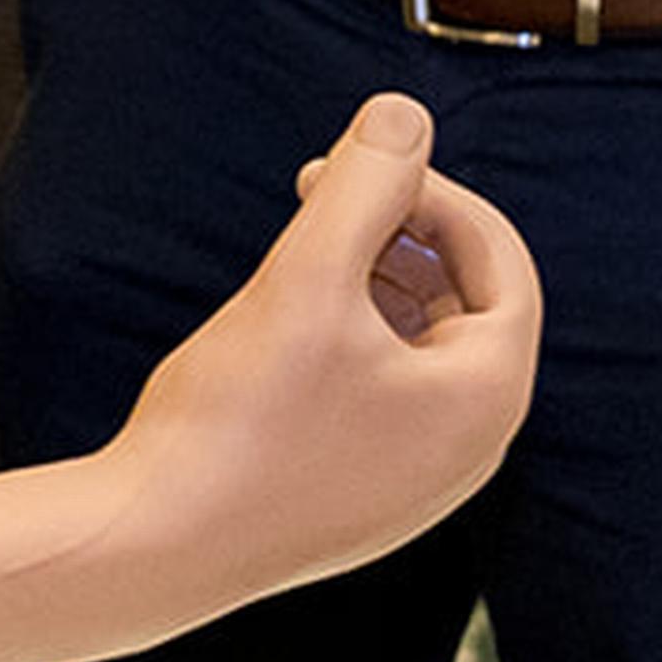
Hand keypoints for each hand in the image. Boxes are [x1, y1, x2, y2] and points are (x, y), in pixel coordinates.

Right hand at [96, 91, 537, 608]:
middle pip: (465, 305)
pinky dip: (351, 342)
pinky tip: (279, 329)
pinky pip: (387, 397)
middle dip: (400, 236)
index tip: (359, 167)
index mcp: (484, 400)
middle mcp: (471, 452)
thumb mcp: (306, 277)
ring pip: (421, 350)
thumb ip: (365, 184)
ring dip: (371, 284)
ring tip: (295, 253)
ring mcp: (419, 486)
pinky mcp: (366, 501)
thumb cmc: (238, 420)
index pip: (503, 265)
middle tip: (319, 193)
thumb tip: (406, 113)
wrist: (158, 547)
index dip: (436, 196)